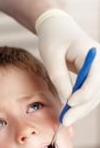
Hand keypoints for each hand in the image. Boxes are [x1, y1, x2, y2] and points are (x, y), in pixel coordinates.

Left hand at [35, 9, 99, 124]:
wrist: (57, 26)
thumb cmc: (53, 37)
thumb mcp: (51, 56)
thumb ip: (59, 77)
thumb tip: (68, 100)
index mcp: (93, 53)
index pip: (94, 79)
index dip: (83, 95)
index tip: (69, 105)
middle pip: (96, 91)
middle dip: (81, 108)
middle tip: (65, 121)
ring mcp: (98, 69)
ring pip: (94, 95)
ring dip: (81, 109)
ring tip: (65, 120)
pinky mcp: (93, 74)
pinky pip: (90, 92)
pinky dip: (81, 103)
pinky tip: (69, 111)